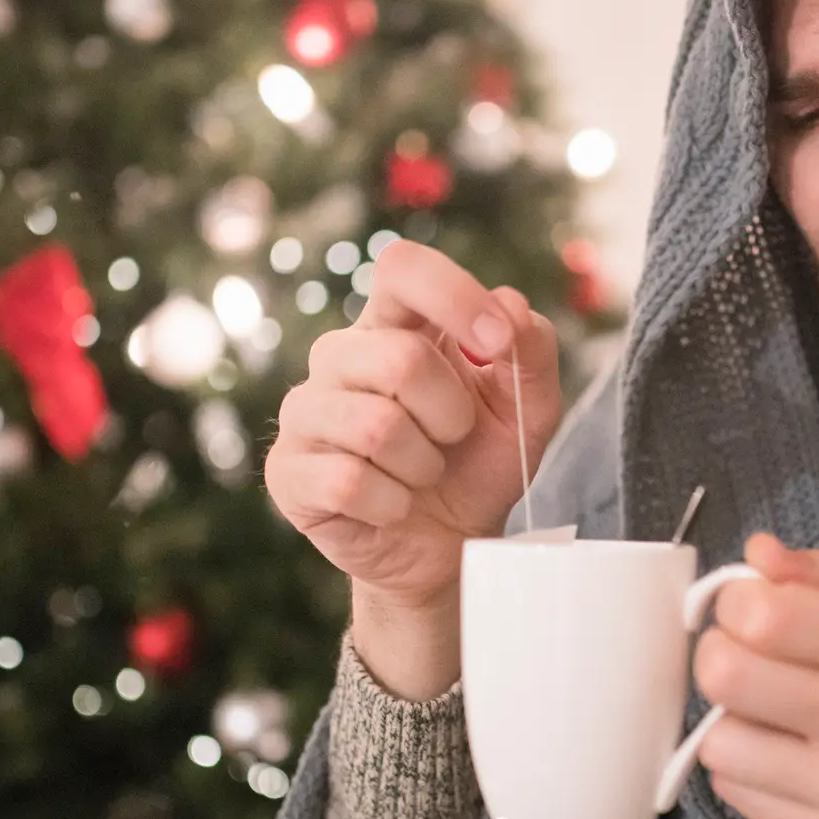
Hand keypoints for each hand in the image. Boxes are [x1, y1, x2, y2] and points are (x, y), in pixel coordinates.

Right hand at [265, 241, 561, 610]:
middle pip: (398, 358)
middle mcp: (339, 357)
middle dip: (450, 413)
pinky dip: (391, 504)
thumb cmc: (478, 467)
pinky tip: (392, 507)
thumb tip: (510, 305)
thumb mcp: (528, 410)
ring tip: (422, 474)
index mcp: (394, 326)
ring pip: (376, 426)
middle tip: (452, 439)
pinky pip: (348, 481)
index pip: (402, 269)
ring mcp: (306, 413)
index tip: (496, 344)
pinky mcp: (287, 471)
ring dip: (422, 464)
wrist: (446, 550)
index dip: (453, 296)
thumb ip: (531, 351)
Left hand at [692, 533, 818, 818]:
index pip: (763, 615)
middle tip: (742, 654)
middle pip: (727, 675)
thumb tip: (757, 555)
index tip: (748, 607)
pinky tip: (784, 754)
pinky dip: (747, 768)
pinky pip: (738, 794)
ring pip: (719, 743)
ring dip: (728, 719)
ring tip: (764, 712)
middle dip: (718, 654)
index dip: (736, 603)